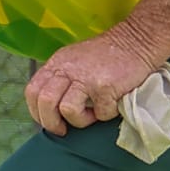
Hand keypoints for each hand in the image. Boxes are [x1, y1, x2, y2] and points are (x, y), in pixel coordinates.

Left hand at [25, 28, 159, 135]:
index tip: (48, 120)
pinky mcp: (105, 86)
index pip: (32, 91)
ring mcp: (85, 77)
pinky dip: (106, 114)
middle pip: (45, 102)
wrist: (137, 41)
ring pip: (67, 110)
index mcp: (57, 63)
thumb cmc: (107, 55)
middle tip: (64, 129)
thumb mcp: (75, 60)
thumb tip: (51, 110)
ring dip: (80, 121)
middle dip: (52, 123)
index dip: (36, 112)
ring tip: (92, 115)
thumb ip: (61, 78)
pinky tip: (112, 104)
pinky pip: (99, 113)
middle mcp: (67, 69)